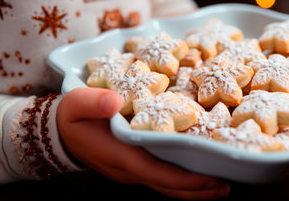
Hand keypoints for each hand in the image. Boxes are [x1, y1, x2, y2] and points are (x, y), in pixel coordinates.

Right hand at [57, 87, 228, 199]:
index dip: (183, 179)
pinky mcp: (136, 164)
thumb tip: (114, 101)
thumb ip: (93, 102)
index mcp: (119, 154)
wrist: (62, 132)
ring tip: (221, 184)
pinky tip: (198, 171)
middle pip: (167, 185)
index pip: (155, 172)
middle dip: (196, 188)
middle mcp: (129, 168)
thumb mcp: (76, 103)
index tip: (211, 178)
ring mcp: (133, 169)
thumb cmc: (72, 116)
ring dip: (193, 187)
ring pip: (166, 184)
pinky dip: (181, 178)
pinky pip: (162, 175)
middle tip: (226, 185)